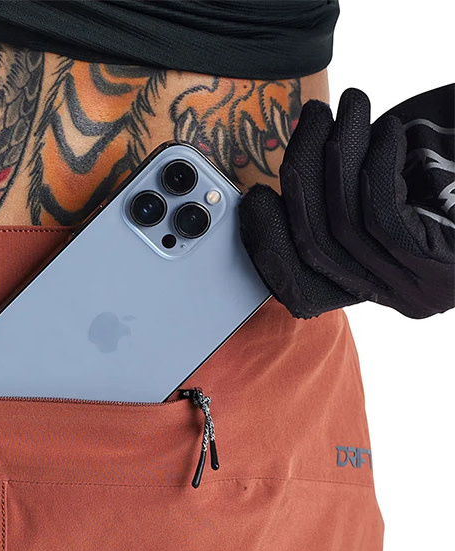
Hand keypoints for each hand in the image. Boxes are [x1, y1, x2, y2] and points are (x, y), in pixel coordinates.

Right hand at [238, 83, 453, 319]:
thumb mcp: (410, 205)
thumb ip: (358, 211)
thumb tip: (295, 184)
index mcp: (380, 294)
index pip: (298, 287)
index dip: (267, 244)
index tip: (255, 195)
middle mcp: (395, 301)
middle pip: (315, 245)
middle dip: (302, 175)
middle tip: (312, 118)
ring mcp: (418, 289)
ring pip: (342, 226)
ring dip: (340, 156)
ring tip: (354, 108)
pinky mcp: (438, 268)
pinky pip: (380, 217)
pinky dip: (376, 168)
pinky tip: (392, 134)